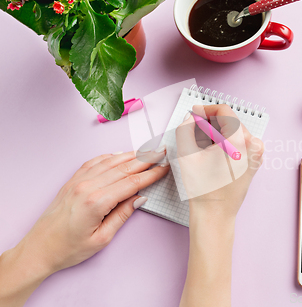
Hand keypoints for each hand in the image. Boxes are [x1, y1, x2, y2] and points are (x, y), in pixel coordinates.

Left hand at [0, 150, 168, 305]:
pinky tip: (120, 154)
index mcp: (96, 202)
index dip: (151, 174)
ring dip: (131, 155)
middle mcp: (87, 186)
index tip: (165, 167)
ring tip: (147, 151)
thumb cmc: (68, 248)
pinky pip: (94, 162)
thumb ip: (122, 215)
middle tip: (162, 152)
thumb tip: (139, 198)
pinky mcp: (71, 181)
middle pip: (124, 168)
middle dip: (146, 159)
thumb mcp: (101, 239)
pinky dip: (109, 156)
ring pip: (110, 162)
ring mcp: (77, 181)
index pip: (132, 183)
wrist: (38, 249)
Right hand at [176, 104, 263, 224]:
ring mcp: (256, 154)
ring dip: (218, 133)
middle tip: (194, 130)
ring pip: (235, 132)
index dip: (206, 109)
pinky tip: (213, 154)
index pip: (224, 110)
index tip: (195, 113)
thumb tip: (191, 117)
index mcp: (239, 140)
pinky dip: (227, 143)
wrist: (215, 213)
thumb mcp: (186, 154)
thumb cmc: (203, 188)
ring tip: (202, 145)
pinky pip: (241, 143)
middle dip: (211, 122)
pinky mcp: (255, 162)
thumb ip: (185, 128)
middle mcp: (252, 144)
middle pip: (230, 121)